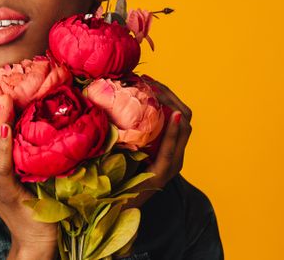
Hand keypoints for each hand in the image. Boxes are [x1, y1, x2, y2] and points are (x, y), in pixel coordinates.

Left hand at [123, 75, 192, 209]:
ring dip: (172, 104)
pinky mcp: (163, 174)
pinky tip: (173, 117)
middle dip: (169, 94)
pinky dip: (176, 131)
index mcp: (165, 145)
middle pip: (183, 115)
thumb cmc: (112, 175)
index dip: (165, 93)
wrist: (111, 207)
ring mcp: (171, 164)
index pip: (176, 112)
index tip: (147, 79)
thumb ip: (120, 128)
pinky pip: (172, 149)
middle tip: (149, 81)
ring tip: (157, 90)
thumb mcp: (118, 146)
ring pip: (183, 128)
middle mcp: (173, 153)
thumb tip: (103, 100)